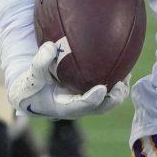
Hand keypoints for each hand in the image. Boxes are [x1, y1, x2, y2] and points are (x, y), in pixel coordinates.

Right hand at [6, 41, 128, 118]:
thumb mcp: (29, 76)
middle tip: (122, 86)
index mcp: (62, 108)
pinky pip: (106, 91)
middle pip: (99, 108)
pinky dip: (115, 82)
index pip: (80, 107)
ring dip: (118, 92)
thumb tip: (50, 47)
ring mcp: (84, 103)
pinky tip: (124, 67)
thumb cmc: (29, 86)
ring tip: (128, 76)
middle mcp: (77, 108)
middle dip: (112, 100)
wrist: (30, 93)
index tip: (102, 89)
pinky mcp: (89, 95)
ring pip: (106, 101)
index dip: (92, 100)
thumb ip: (39, 63)